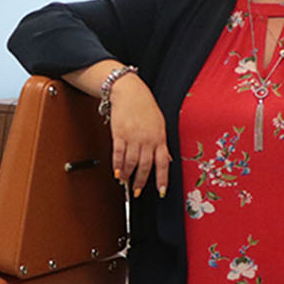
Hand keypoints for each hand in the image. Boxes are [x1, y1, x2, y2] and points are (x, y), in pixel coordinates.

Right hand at [107, 75, 169, 198]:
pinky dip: (117, 166)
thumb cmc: (145, 107)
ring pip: (131, 163)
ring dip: (127, 175)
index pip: (163, 163)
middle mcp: (147, 140)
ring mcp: (133, 137)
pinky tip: (116, 172)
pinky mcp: (119, 134)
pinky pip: (118, 154)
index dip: (162, 179)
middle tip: (136, 192)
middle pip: (145, 166)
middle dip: (140, 182)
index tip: (161, 192)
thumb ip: (162, 143)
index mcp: (160, 138)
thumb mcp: (159, 124)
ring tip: (124, 181)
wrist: (130, 92)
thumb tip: (167, 160)